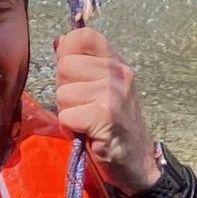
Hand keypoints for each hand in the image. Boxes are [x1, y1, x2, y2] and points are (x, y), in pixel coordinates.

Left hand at [54, 27, 159, 196]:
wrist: (137, 162)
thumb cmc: (113, 124)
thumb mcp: (102, 86)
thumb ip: (82, 63)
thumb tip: (59, 41)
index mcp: (116, 61)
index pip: (83, 36)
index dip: (67, 52)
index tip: (74, 76)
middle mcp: (117, 72)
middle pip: (64, 66)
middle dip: (65, 89)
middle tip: (83, 106)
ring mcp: (113, 93)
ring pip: (62, 93)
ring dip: (67, 112)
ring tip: (86, 121)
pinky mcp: (105, 116)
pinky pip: (66, 116)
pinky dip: (70, 128)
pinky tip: (86, 133)